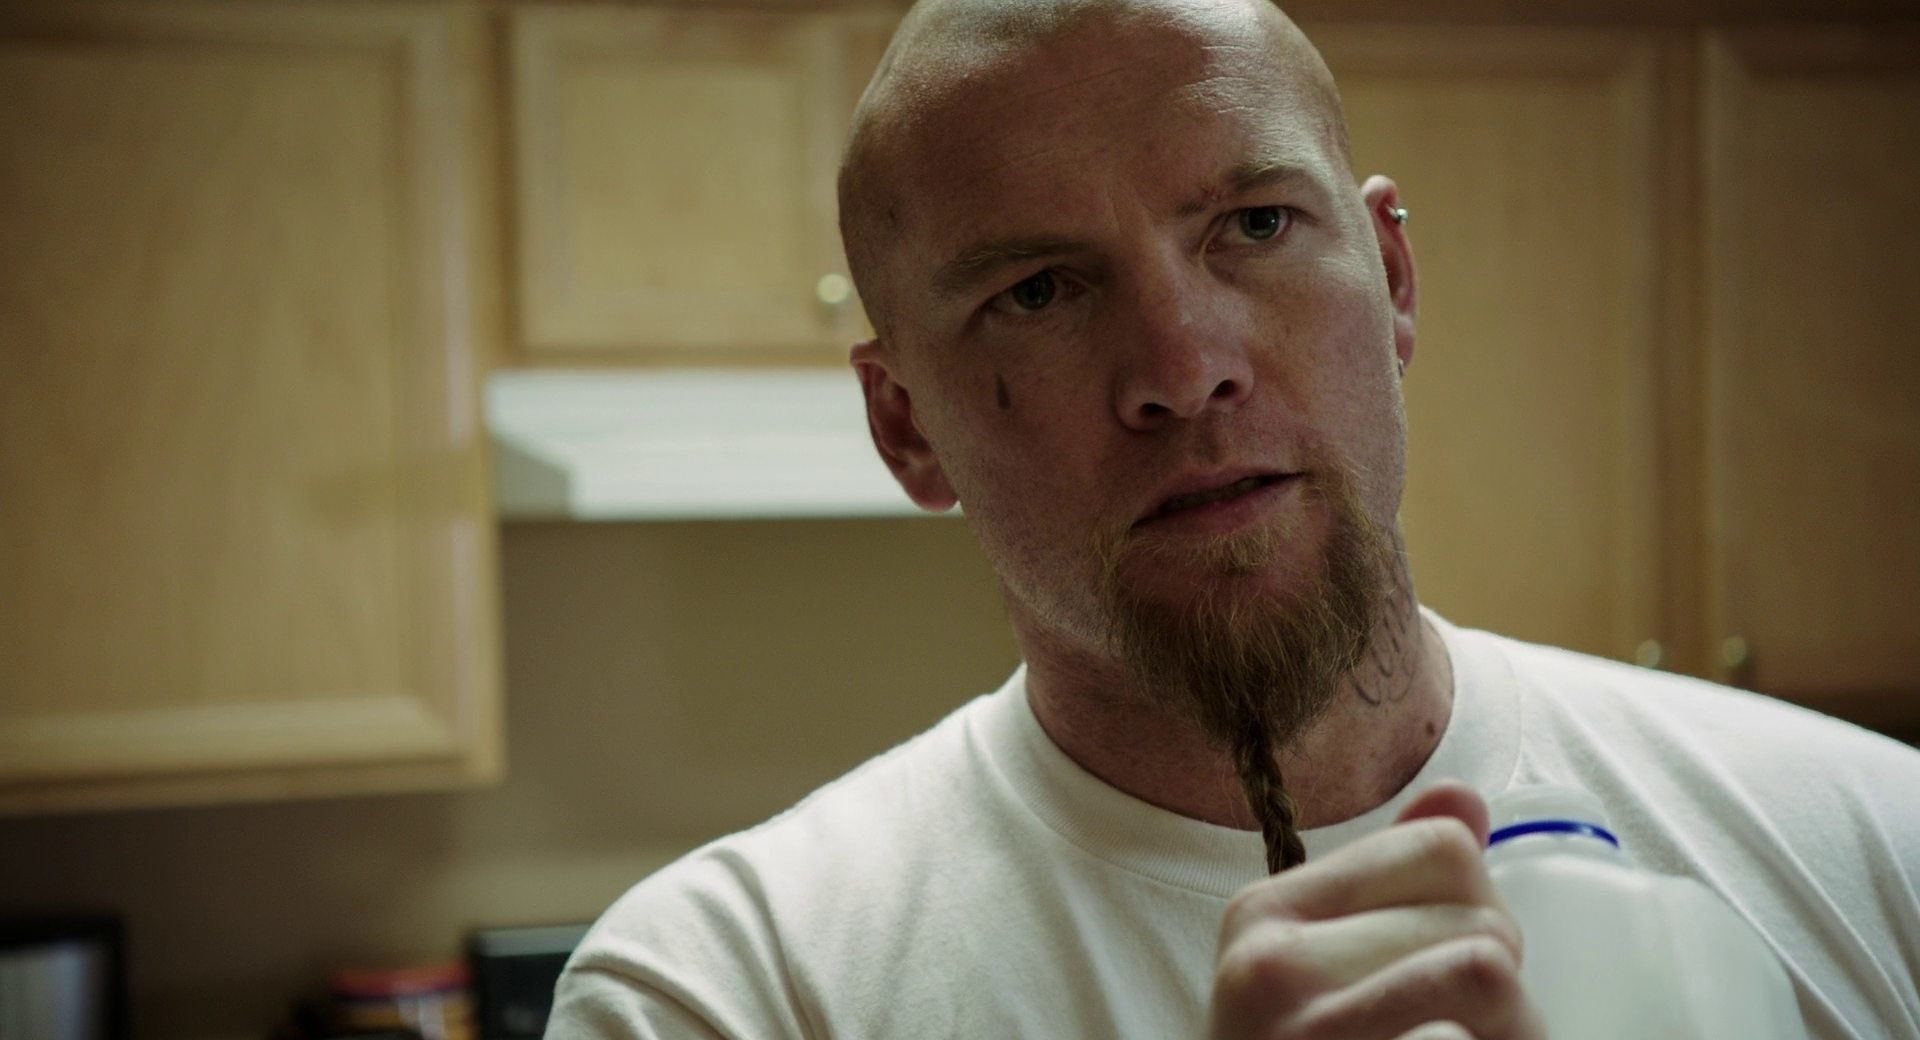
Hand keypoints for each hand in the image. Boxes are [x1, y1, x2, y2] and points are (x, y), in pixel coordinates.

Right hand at [1206, 782, 1545, 1039]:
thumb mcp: (1320, 970)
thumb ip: (1388, 884)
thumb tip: (1464, 800)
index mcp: (1264, 914)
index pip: (1446, 849)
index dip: (1481, 911)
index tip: (1453, 978)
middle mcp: (1268, 969)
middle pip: (1477, 920)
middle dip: (1508, 990)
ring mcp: (1306, 1036)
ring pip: (1484, 973)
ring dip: (1516, 1034)